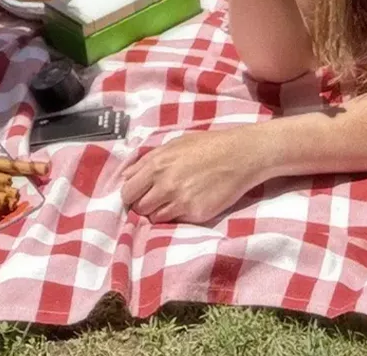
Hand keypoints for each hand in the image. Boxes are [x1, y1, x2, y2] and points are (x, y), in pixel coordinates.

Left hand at [121, 128, 263, 223]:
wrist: (239, 155)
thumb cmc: (206, 146)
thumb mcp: (173, 144)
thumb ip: (148, 160)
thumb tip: (127, 176)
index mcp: (156, 164)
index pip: (128, 191)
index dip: (131, 193)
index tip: (138, 193)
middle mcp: (164, 184)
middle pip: (138, 207)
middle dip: (143, 204)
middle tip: (155, 198)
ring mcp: (180, 201)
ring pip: (154, 218)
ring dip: (159, 212)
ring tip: (173, 201)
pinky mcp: (195, 214)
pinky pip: (175, 222)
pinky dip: (177, 216)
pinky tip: (188, 203)